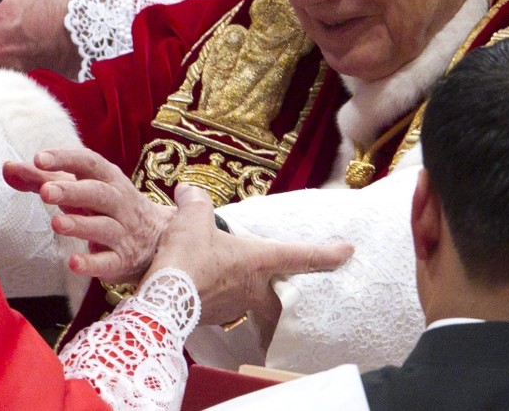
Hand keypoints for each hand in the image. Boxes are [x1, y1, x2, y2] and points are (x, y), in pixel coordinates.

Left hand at [3, 148, 174, 283]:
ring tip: (56, 224)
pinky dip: (92, 263)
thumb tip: (7, 167)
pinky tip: (73, 263)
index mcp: (108, 179)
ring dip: (81, 225)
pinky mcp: (122, 261)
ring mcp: (122, 232)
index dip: (65, 159)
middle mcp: (118, 202)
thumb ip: (43, 179)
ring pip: (104, 226)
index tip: (38, 158)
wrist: (159, 238)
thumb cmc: (107, 206)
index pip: (88, 163)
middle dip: (73, 191)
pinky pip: (109, 262)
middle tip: (45, 191)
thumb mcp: (81, 189)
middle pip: (98, 193)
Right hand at [149, 184, 353, 326]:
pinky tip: (200, 286)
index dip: (327, 252)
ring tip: (227, 278)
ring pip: (248, 300)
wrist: (161, 301)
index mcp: (257, 260)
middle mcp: (252, 287)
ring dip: (244, 291)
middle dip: (285, 294)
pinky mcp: (211, 317)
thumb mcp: (191, 218)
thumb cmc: (186, 259)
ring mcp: (233, 306)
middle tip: (288, 290)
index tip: (347, 251)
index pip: (301, 256)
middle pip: (280, 295)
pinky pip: (222, 306)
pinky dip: (217, 296)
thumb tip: (188, 190)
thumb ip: (195, 202)